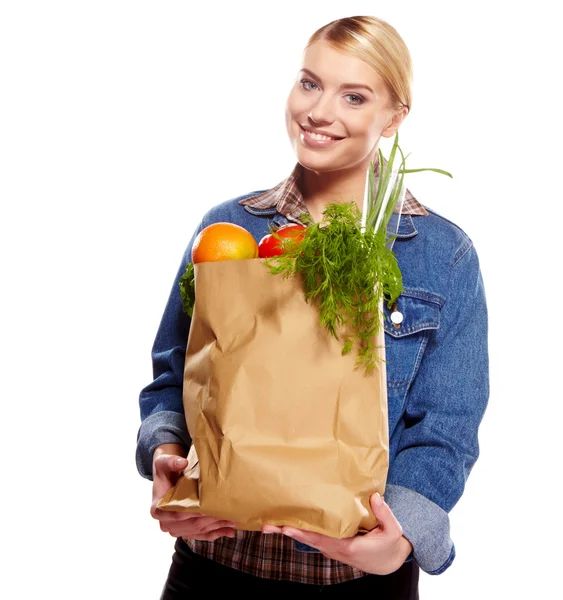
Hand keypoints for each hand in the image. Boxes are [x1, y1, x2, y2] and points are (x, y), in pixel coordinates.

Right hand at [151, 449, 236, 541]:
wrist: (167, 477)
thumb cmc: (166, 470)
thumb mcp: (163, 462)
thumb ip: (170, 461)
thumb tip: (182, 462)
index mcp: (158, 509)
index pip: (177, 514)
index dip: (194, 512)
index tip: (209, 507)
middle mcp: (165, 523)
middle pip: (191, 525)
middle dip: (211, 521)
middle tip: (228, 514)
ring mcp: (176, 529)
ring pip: (198, 531)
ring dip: (216, 528)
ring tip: (233, 521)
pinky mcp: (185, 531)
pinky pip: (201, 535)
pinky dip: (215, 533)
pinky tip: (228, 531)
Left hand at [261, 492, 412, 574]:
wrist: (387, 561)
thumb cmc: (389, 545)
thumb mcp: (393, 531)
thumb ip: (384, 514)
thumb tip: (374, 496)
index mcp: (348, 546)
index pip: (321, 539)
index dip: (303, 534)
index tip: (287, 528)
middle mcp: (336, 550)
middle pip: (308, 540)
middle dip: (287, 533)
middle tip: (266, 526)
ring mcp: (332, 549)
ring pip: (308, 540)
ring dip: (289, 532)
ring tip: (270, 524)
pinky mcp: (332, 545)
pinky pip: (313, 538)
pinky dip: (299, 532)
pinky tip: (288, 524)